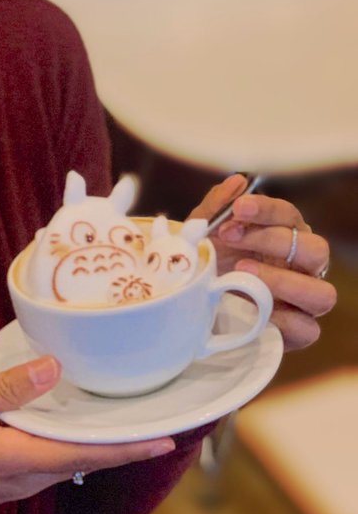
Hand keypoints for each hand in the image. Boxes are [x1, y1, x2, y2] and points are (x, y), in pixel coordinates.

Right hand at [0, 356, 174, 513]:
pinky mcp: (13, 476)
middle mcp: (28, 475)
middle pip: (89, 457)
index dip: (128, 447)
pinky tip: (86, 420)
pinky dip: (80, 442)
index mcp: (17, 457)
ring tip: (135, 416)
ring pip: (74, 459)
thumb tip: (54, 369)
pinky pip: (56, 458)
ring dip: (106, 442)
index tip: (166, 439)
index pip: (85, 453)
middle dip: (128, 442)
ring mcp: (21, 481)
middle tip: (165, 420)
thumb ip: (5, 390)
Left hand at [189, 175, 336, 351]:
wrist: (192, 304)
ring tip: (243, 273)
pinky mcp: (297, 331)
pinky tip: (254, 309)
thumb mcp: (203, 233)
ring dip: (284, 282)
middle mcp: (302, 266)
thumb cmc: (208, 262)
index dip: (267, 210)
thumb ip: (218, 207)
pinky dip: (283, 321)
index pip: (290, 216)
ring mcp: (304, 301)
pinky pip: (308, 330)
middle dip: (275, 241)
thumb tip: (237, 182)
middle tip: (232, 238)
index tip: (238, 208)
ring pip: (323, 293)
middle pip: (316, 249)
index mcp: (286, 236)